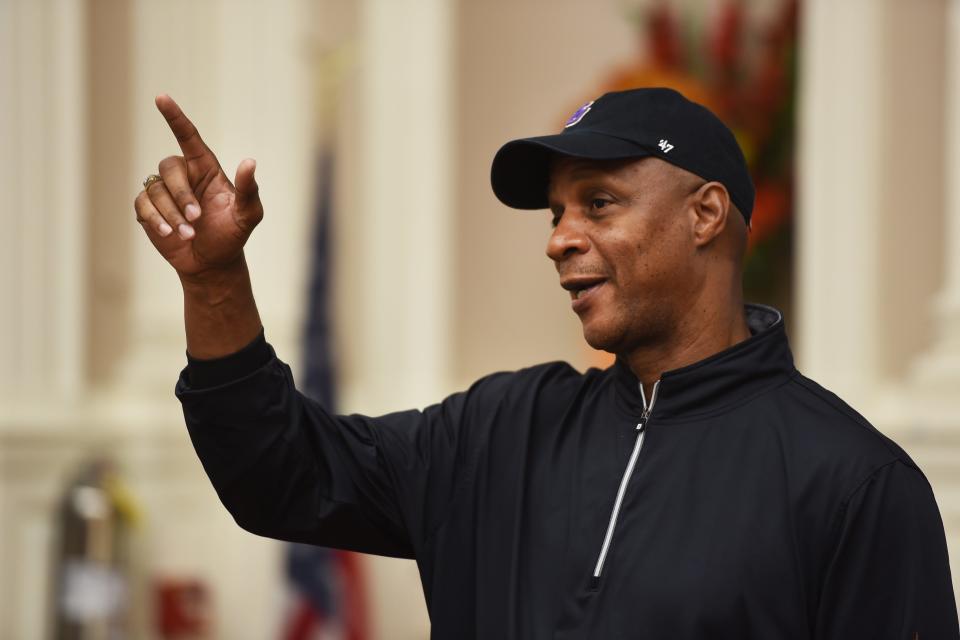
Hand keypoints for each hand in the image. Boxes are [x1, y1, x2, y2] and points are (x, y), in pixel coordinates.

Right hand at [134, 94, 263, 279]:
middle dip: (181, 195)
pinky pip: (143, 204)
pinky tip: (170, 233)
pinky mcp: (148, 209)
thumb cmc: (232, 234)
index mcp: (205, 168)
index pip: (187, 136)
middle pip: (169, 167)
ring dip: (172, 214)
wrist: (213, 263)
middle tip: (197, 219)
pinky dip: (156, 219)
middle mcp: (183, 175)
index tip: (161, 97)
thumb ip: (249, 189)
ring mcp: (163, 191)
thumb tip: (250, 162)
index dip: (174, 116)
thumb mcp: (248, 214)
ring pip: (156, 190)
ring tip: (189, 234)